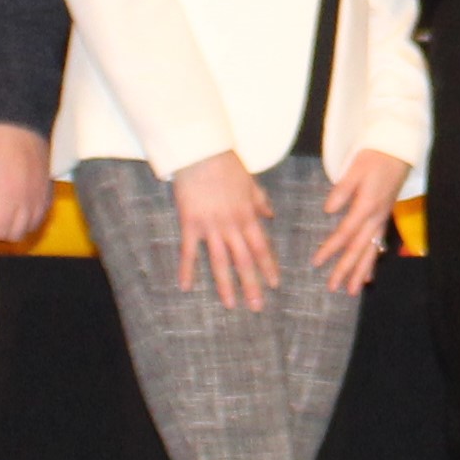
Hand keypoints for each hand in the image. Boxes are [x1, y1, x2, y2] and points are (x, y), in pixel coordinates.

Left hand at [0, 124, 51, 242]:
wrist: (19, 120)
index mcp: (6, 195)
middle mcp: (27, 198)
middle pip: (16, 234)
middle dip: (3, 230)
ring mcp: (40, 193)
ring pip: (32, 226)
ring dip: (19, 224)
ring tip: (8, 213)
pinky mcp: (49, 186)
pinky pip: (44, 212)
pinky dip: (34, 214)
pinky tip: (24, 205)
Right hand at [168, 150, 279, 309]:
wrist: (201, 152)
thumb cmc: (226, 164)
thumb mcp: (250, 182)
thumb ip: (260, 201)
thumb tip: (270, 215)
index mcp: (248, 216)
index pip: (262, 248)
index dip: (268, 267)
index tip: (274, 285)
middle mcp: (232, 225)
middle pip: (244, 261)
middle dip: (252, 285)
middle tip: (257, 307)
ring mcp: (211, 226)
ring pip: (220, 262)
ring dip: (226, 285)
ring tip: (231, 305)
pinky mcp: (190, 223)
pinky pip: (189, 251)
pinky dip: (187, 269)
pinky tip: (186, 287)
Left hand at [310, 148, 412, 293]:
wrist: (398, 151)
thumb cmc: (374, 157)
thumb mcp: (355, 169)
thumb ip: (342, 190)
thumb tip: (328, 210)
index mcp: (367, 206)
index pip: (346, 233)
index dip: (331, 249)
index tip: (316, 262)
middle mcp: (376, 217)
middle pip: (359, 248)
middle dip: (346, 269)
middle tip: (333, 288)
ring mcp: (382, 219)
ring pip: (371, 250)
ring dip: (360, 271)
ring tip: (351, 290)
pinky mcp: (384, 217)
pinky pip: (378, 245)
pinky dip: (372, 261)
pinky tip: (368, 275)